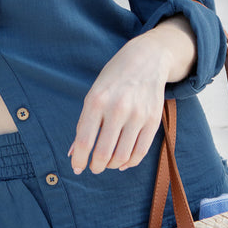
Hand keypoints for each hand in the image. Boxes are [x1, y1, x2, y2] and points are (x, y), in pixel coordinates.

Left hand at [69, 17, 195, 174]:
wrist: (146, 59)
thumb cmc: (113, 79)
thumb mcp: (93, 94)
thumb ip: (84, 124)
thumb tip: (74, 153)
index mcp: (96, 100)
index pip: (84, 140)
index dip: (79, 160)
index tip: (77, 167)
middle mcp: (117, 108)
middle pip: (104, 153)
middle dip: (96, 166)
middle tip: (94, 167)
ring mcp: (138, 115)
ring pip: (123, 156)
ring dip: (112, 165)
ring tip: (107, 163)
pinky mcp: (153, 120)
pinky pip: (140, 152)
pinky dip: (130, 162)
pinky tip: (122, 162)